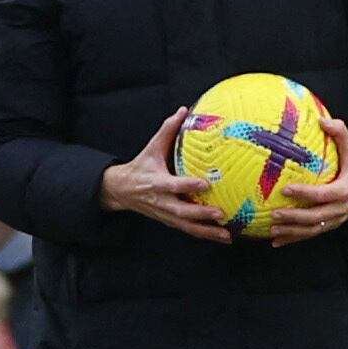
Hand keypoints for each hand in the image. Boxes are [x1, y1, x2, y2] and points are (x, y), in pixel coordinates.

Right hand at [99, 107, 230, 243]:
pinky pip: (188, 230)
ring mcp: (165, 214)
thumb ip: (168, 130)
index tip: (205, 183)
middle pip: (182, 212)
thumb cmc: (140, 168)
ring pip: (187, 226)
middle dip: (201, 215)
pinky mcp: (169, 222)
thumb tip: (183, 111)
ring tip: (226, 235)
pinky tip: (223, 237)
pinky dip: (205, 234)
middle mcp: (161, 202)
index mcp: (157, 182)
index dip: (188, 185)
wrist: (121, 191)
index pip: (173, 185)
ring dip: (207, 232)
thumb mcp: (151, 148)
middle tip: (221, 213)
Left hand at [269, 117, 347, 245]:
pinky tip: (276, 242)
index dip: (304, 194)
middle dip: (294, 218)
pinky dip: (294, 239)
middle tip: (274, 214)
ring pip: (313, 230)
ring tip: (272, 231)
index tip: (286, 189)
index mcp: (345, 190)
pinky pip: (312, 234)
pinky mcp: (332, 225)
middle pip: (316, 218)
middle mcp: (341, 208)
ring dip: (292, 232)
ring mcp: (337, 219)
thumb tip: (322, 119)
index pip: (322, 195)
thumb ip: (340, 132)